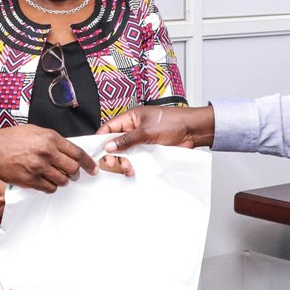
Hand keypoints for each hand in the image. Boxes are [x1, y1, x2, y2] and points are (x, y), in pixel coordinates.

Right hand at [0, 125, 96, 192]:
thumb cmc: (11, 139)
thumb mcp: (35, 131)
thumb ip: (53, 140)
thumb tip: (68, 150)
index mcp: (50, 138)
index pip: (77, 152)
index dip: (88, 162)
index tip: (93, 168)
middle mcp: (46, 152)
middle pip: (72, 168)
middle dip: (75, 173)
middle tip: (73, 174)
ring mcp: (38, 167)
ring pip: (62, 180)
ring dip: (63, 181)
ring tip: (57, 177)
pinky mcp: (30, 180)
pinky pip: (49, 188)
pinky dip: (51, 187)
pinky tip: (46, 182)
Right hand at [99, 106, 215, 158]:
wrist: (192, 131)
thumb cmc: (173, 122)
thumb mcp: (147, 130)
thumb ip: (127, 139)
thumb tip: (109, 146)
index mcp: (130, 119)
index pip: (109, 128)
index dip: (101, 139)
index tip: (97, 151)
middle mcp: (133, 130)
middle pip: (114, 144)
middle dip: (111, 155)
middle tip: (113, 163)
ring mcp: (140, 142)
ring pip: (123, 155)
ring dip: (122, 162)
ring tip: (128, 167)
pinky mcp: (148, 152)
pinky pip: (135, 160)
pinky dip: (132, 166)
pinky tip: (133, 170)